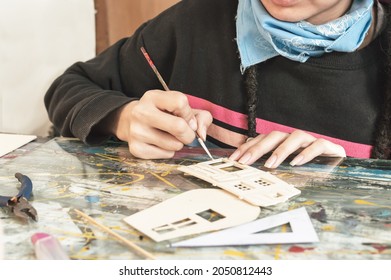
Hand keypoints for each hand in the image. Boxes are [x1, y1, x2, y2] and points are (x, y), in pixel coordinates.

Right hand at [112, 90, 211, 158]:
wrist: (130, 121)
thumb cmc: (162, 114)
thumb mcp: (180, 107)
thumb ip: (200, 116)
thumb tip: (202, 134)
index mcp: (153, 97)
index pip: (180, 102)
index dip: (189, 114)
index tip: (186, 119)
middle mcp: (141, 112)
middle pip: (179, 126)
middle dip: (189, 134)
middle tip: (185, 133)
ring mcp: (137, 131)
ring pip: (174, 144)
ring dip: (178, 143)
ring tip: (169, 136)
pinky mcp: (136, 149)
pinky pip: (166, 155)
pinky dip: (169, 151)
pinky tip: (160, 143)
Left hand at [229, 130, 345, 167]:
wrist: (342, 169)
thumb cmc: (310, 170)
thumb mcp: (286, 170)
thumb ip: (271, 167)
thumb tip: (247, 172)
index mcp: (284, 142)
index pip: (262, 140)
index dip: (247, 148)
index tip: (234, 160)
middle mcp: (296, 139)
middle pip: (275, 136)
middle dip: (258, 148)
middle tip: (245, 162)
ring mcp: (312, 141)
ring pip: (295, 136)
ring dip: (281, 150)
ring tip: (271, 164)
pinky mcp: (330, 147)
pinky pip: (318, 144)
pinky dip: (307, 153)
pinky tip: (297, 163)